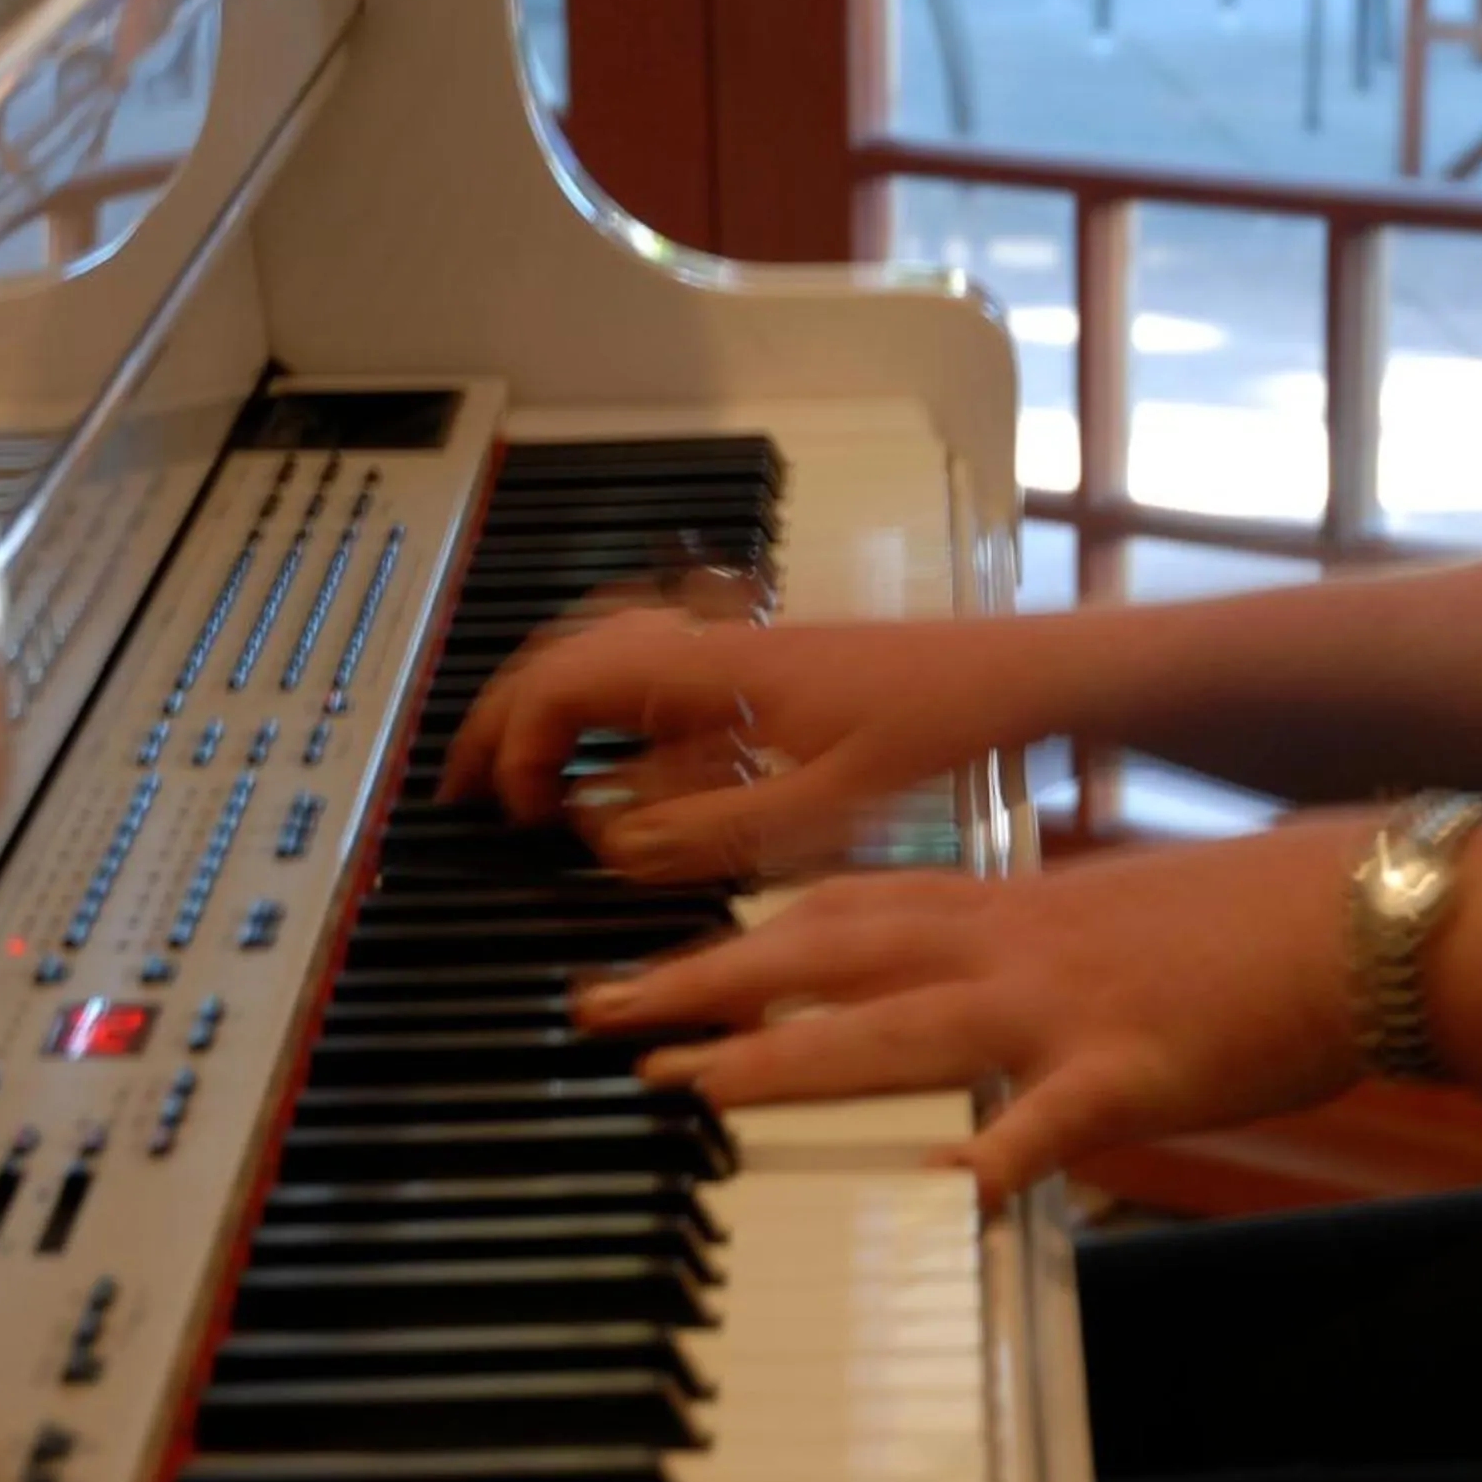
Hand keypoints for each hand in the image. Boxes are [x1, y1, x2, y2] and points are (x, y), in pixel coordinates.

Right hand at [439, 607, 1000, 879]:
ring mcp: (737, 646)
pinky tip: (621, 753)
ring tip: (523, 764)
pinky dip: (609, 698)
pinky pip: (655, 661)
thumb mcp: (821, 811)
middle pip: (566, 651)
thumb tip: (602, 837)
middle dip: (503, 718)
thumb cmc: (941, 731)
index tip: (515, 813)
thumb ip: (703, 832)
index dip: (518, 746)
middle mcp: (714, 643)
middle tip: (465, 784)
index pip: (567, 683)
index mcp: (714, 671)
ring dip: (551, 702)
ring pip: (605, 646)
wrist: (1016, 676)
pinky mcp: (765, 661)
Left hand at [575, 816, 1373, 1202]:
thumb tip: (923, 994)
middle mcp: (1003, 943)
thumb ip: (996, 956)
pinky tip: (947, 1194)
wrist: (1360, 908)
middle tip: (601, 1016)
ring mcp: (1062, 1005)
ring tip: (697, 1090)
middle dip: (703, 985)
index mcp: (993, 908)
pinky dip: (1000, 1152)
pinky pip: (1055, 1118)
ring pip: (902, 1025)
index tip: (639, 960)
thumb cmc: (1230, 922)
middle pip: (823, 955)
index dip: (724, 937)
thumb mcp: (1089, 921)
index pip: (827, 912)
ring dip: (793, 1056)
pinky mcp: (1136, 1068)